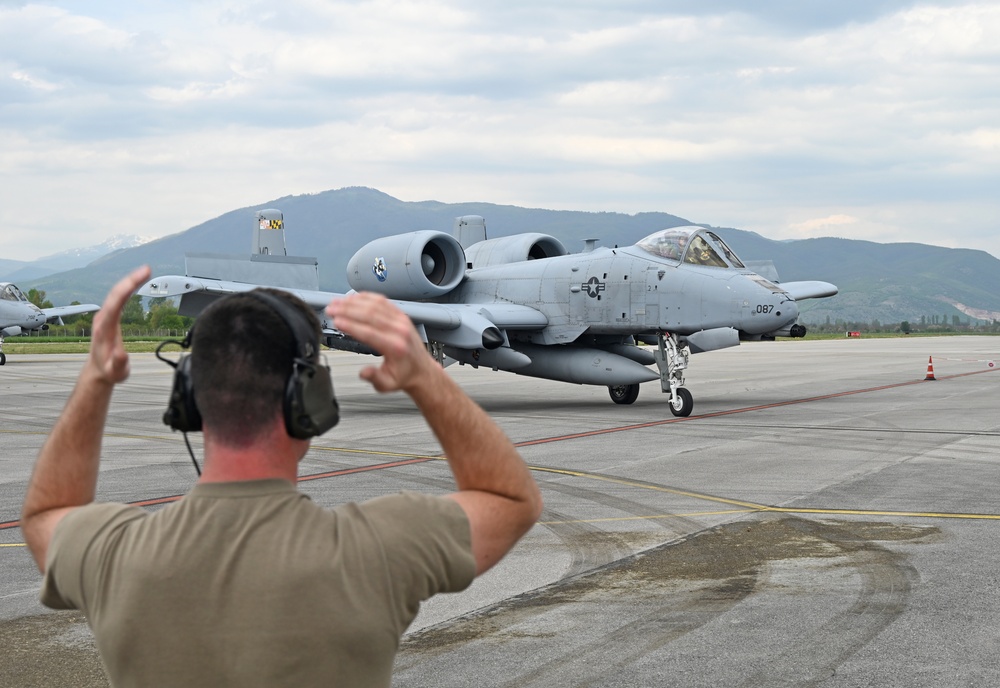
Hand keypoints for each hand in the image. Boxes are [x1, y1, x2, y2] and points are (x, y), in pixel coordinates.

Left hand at [87, 266, 151, 385]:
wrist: (98, 371)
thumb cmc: (108, 370)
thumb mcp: (116, 372)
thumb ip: (118, 362)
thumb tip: (121, 352)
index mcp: (104, 328)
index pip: (116, 302)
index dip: (129, 287)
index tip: (142, 277)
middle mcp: (102, 319)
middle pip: (115, 293)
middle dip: (131, 279)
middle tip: (147, 269)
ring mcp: (103, 316)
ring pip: (115, 293)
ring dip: (129, 281)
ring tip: (145, 272)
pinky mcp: (107, 316)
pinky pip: (117, 298)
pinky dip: (127, 288)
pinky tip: (135, 282)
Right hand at [325, 292, 434, 392]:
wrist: (421, 370)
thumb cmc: (403, 375)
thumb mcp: (387, 384)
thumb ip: (374, 378)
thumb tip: (363, 372)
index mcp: (395, 347)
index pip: (369, 332)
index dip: (351, 325)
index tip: (336, 321)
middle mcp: (399, 330)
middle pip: (370, 315)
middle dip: (347, 310)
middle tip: (331, 310)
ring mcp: (401, 320)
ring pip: (375, 305)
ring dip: (353, 302)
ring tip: (337, 302)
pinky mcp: (401, 315)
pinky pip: (383, 301)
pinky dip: (366, 297)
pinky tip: (353, 297)